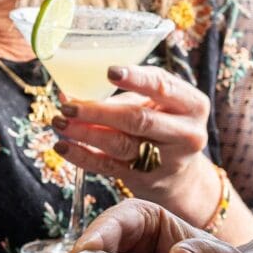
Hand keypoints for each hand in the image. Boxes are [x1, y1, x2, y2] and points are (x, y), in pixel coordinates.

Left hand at [51, 65, 222, 226]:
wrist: (182, 176)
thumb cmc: (164, 126)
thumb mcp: (158, 105)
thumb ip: (124, 95)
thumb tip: (71, 92)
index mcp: (192, 105)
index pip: (163, 87)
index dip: (136, 78)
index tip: (110, 72)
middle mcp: (185, 134)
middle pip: (138, 120)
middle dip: (99, 112)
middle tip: (69, 107)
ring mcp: (166, 161)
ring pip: (120, 145)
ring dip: (84, 132)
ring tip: (59, 122)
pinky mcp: (145, 180)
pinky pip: (108, 166)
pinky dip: (82, 156)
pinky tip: (63, 146)